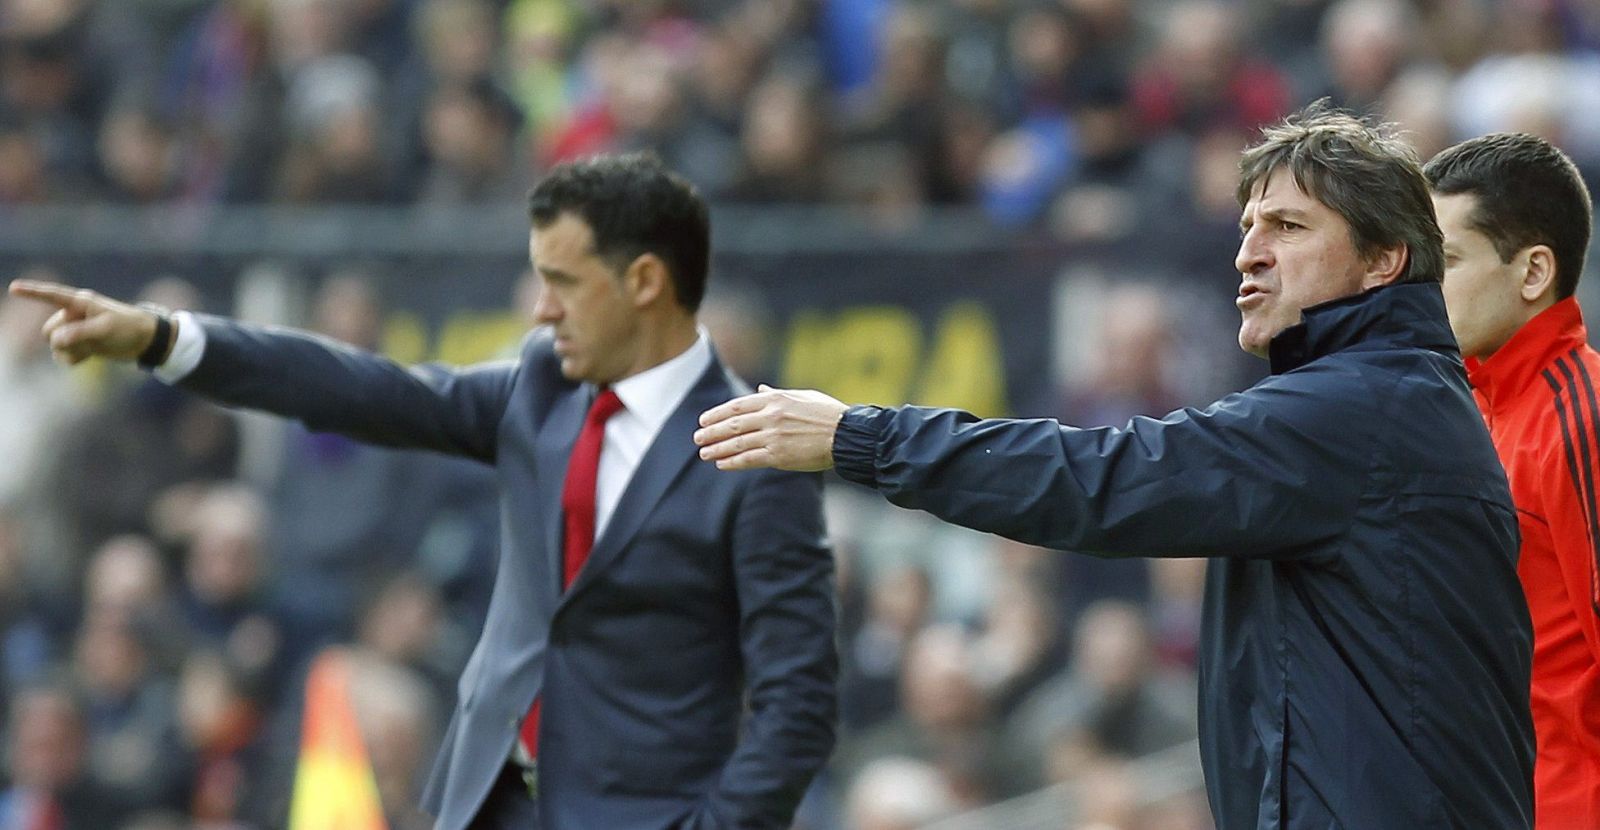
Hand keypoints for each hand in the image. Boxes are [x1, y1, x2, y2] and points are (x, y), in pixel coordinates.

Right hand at [7, 279, 160, 365]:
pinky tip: (89, 356)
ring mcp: (76, 330)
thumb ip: (79, 333)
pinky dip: (73, 359)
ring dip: (70, 351)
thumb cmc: (128, 327)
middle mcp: (74, 315)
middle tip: (86, 341)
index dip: (32, 292)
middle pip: (49, 331)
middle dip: (62, 340)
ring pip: (55, 345)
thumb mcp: (105, 329)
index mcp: (80, 302)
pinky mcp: (80, 344)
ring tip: (92, 348)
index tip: (14, 288)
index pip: (52, 295)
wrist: (145, 341)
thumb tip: (55, 341)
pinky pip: (63, 356)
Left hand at [694, 385, 847, 471]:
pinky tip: (721, 463)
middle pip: (733, 424)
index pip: (737, 405)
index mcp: (775, 399)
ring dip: (717, 448)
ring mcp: (774, 436)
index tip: (703, 420)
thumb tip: (762, 390)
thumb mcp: (802, 396)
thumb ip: (778, 394)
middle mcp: (771, 416)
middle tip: (697, 438)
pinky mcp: (779, 455)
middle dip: (712, 432)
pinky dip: (733, 462)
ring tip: (703, 453)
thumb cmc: (828, 414)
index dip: (717, 414)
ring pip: (737, 443)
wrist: (846, 434)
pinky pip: (749, 459)